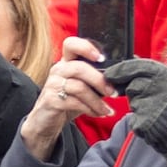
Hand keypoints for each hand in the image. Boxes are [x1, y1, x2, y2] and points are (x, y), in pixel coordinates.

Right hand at [21, 34, 117, 153]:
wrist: (45, 121)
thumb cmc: (68, 101)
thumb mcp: (82, 86)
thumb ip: (95, 78)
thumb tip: (120, 76)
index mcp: (66, 62)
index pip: (71, 44)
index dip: (86, 47)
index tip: (102, 58)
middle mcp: (58, 70)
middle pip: (79, 68)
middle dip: (100, 81)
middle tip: (113, 92)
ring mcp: (53, 85)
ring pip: (79, 87)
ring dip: (97, 100)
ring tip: (107, 109)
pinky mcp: (51, 101)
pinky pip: (75, 103)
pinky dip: (90, 110)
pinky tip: (98, 114)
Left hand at [104, 53, 166, 158]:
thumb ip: (154, 76)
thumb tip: (127, 63)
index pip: (142, 66)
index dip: (122, 69)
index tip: (109, 74)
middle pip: (135, 85)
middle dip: (134, 93)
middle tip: (145, 101)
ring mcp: (158, 106)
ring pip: (134, 102)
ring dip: (139, 109)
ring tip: (157, 114)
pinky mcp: (149, 123)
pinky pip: (135, 119)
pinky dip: (140, 123)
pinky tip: (154, 126)